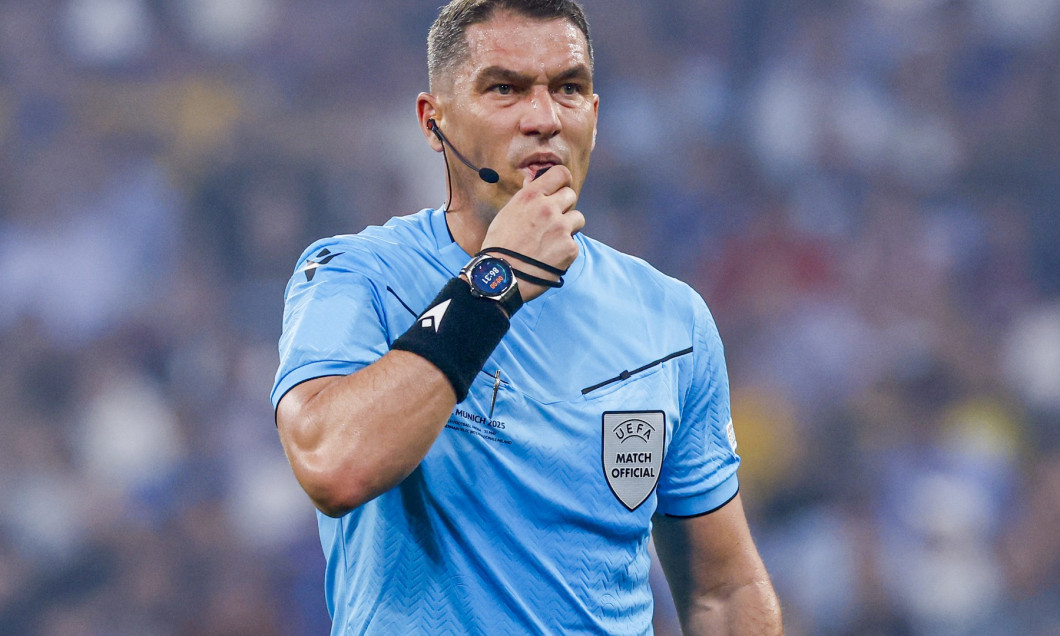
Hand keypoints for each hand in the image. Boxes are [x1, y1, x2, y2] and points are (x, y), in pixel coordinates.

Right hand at [480, 166, 584, 302]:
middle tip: (552, 221)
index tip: (560, 189)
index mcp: (531, 196)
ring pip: (578, 218)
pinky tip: (550, 257)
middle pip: (571, 195)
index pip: (560, 174)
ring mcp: (561, 228)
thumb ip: (526, 197)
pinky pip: (574, 243)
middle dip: (564, 206)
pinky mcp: (570, 248)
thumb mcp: (507, 213)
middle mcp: (548, 208)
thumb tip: (533, 181)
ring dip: (568, 227)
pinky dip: (565, 250)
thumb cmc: (499, 246)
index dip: (562, 181)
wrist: (501, 277)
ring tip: (552, 240)